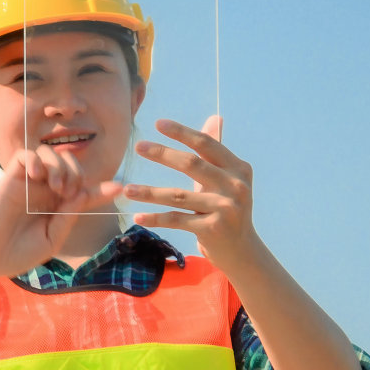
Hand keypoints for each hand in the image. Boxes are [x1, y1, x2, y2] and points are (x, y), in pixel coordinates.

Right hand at [0, 145, 121, 282]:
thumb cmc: (17, 254)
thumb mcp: (51, 240)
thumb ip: (68, 217)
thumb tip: (83, 193)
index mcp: (56, 207)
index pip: (83, 192)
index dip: (102, 189)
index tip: (120, 188)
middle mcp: (44, 191)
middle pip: (70, 164)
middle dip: (77, 173)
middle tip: (69, 193)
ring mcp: (27, 183)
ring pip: (49, 153)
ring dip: (60, 165)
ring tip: (56, 186)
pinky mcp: (10, 178)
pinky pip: (25, 155)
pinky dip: (36, 159)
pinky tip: (38, 176)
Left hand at [122, 116, 257, 266]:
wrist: (242, 251)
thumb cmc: (228, 209)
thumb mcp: (227, 179)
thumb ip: (217, 152)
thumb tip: (215, 118)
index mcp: (238, 169)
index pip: (207, 145)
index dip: (182, 133)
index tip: (158, 124)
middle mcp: (235, 186)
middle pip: (192, 164)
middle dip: (162, 154)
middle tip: (138, 146)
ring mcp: (225, 208)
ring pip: (178, 195)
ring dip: (149, 192)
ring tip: (127, 189)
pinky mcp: (212, 229)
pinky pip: (176, 220)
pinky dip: (155, 218)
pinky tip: (136, 216)